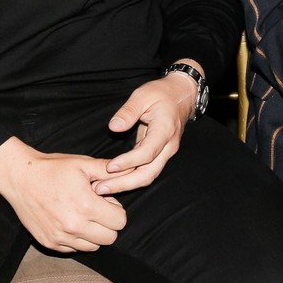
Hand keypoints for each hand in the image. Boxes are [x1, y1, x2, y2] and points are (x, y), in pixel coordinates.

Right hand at [0, 137, 128, 252]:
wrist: (19, 177)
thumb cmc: (52, 168)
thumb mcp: (82, 164)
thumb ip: (108, 171)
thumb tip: (132, 170)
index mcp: (85, 206)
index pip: (120, 221)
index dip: (116, 209)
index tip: (105, 200)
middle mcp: (74, 226)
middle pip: (110, 238)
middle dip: (108, 223)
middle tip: (96, 208)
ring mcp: (60, 237)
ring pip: (93, 247)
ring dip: (94, 233)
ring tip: (82, 214)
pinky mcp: (50, 243)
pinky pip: (75, 249)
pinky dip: (77, 239)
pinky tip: (69, 220)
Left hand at [93, 68, 198, 194]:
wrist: (181, 96)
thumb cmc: (161, 93)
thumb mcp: (143, 95)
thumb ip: (129, 111)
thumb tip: (114, 127)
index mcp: (165, 130)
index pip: (147, 153)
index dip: (128, 162)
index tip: (109, 167)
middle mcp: (168, 147)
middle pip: (148, 173)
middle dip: (124, 183)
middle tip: (100, 187)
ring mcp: (165, 153)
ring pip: (147, 176)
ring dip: (125, 185)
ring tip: (102, 188)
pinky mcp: (159, 155)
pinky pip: (145, 171)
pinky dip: (130, 179)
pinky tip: (112, 181)